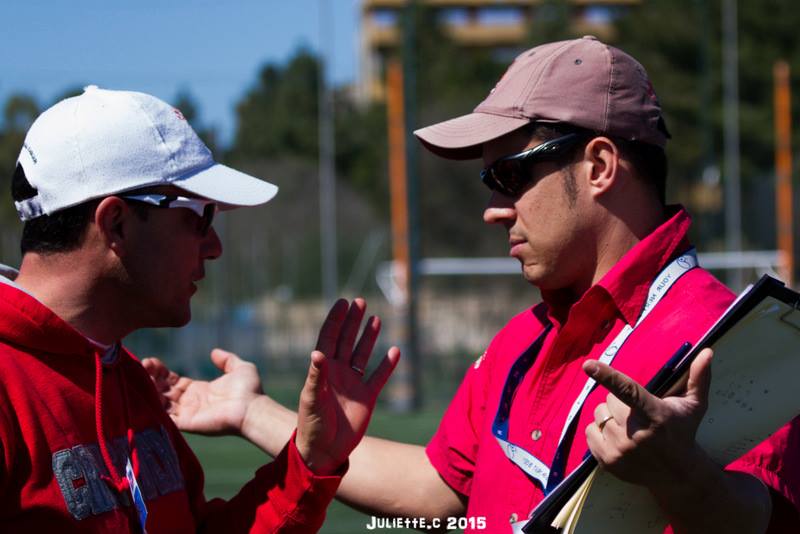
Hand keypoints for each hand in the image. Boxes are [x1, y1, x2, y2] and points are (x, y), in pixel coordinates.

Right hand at [142, 349, 262, 435]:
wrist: (252, 407)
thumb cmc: (249, 390)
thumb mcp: (239, 368)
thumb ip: (226, 359)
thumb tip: (214, 352)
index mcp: (199, 390)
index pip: (173, 381)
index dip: (160, 372)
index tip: (150, 362)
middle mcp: (190, 402)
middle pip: (163, 390)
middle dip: (151, 378)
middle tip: (142, 366)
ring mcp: (188, 413)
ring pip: (161, 402)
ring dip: (150, 391)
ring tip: (140, 376)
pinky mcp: (187, 423)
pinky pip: (166, 417)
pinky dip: (154, 408)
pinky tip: (146, 393)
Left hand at [295, 298, 400, 474]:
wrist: (325, 451)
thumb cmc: (312, 425)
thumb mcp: (311, 399)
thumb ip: (316, 376)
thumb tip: (318, 352)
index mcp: (322, 370)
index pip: (329, 338)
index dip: (335, 320)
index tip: (343, 302)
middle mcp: (338, 373)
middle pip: (346, 341)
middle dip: (352, 321)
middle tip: (359, 302)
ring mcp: (353, 384)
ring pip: (362, 354)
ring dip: (368, 337)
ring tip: (375, 319)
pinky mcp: (367, 397)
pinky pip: (379, 377)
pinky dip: (387, 365)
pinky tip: (394, 350)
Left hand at [583, 348, 713, 486]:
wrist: (679, 477)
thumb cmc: (683, 432)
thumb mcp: (694, 406)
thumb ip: (699, 378)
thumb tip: (707, 351)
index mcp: (655, 414)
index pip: (628, 391)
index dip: (607, 376)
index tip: (588, 364)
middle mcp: (637, 434)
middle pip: (609, 401)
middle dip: (619, 403)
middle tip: (636, 414)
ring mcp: (620, 450)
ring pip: (598, 415)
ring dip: (609, 416)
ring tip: (628, 427)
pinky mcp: (608, 462)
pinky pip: (589, 432)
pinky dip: (599, 431)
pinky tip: (618, 438)